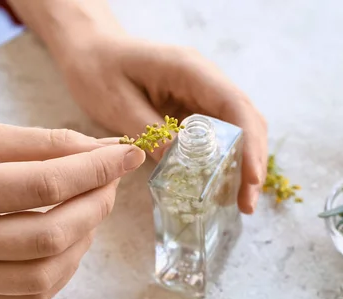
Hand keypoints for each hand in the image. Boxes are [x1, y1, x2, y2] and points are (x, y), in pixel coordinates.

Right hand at [0, 123, 144, 298]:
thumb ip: (49, 144)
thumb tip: (109, 151)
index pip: (45, 186)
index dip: (97, 170)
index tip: (129, 155)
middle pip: (50, 236)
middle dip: (96, 205)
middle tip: (110, 181)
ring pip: (45, 274)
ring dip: (84, 240)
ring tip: (89, 208)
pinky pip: (31, 294)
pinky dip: (63, 267)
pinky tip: (67, 239)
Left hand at [56, 36, 267, 213]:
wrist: (90, 51)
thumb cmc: (98, 70)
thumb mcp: (118, 104)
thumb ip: (151, 133)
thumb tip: (182, 167)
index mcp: (190, 71)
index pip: (234, 107)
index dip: (249, 144)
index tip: (251, 179)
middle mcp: (206, 81)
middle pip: (246, 121)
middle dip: (252, 162)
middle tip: (247, 203)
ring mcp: (202, 95)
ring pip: (238, 130)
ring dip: (243, 165)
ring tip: (240, 202)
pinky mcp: (194, 109)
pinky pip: (219, 135)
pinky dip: (225, 160)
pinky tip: (221, 186)